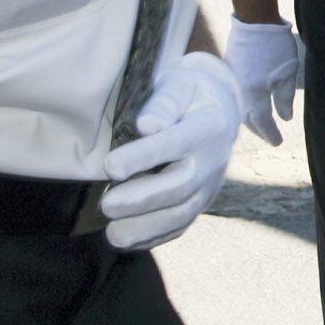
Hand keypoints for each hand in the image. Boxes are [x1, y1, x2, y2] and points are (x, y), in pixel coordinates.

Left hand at [100, 53, 240, 248]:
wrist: (219, 110)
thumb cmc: (187, 94)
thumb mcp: (178, 84)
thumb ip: (164, 101)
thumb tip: (146, 125)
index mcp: (208, 126)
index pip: (175, 144)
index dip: (143, 157)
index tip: (110, 166)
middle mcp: (213, 160)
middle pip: (180, 186)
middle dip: (141, 200)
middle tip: (105, 205)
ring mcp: (209, 186)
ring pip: (181, 214)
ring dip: (146, 228)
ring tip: (112, 234)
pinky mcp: (200, 203)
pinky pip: (180, 226)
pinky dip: (153, 237)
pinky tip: (126, 241)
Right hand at [222, 18, 300, 143]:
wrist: (254, 21)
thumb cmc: (275, 45)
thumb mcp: (288, 72)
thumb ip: (285, 98)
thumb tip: (285, 118)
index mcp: (255, 93)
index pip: (262, 122)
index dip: (270, 134)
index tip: (278, 142)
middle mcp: (239, 92)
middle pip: (248, 119)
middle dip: (259, 130)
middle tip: (270, 137)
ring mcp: (231, 83)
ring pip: (240, 109)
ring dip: (250, 120)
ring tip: (261, 126)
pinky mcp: (228, 74)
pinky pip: (234, 97)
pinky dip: (243, 106)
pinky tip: (250, 108)